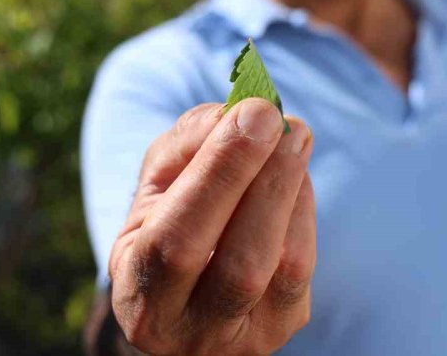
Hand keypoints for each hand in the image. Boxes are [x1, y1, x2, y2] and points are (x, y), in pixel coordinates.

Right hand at [108, 98, 315, 355]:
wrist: (187, 290)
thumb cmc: (167, 219)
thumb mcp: (157, 182)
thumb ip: (189, 143)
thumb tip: (240, 114)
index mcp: (141, 297)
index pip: (178, 241)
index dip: (221, 173)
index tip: (253, 113)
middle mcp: (188, 333)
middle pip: (241, 267)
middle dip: (267, 182)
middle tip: (282, 121)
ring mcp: (244, 339)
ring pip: (284, 268)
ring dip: (292, 190)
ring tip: (293, 137)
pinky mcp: (285, 326)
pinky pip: (305, 267)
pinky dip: (303, 208)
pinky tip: (294, 175)